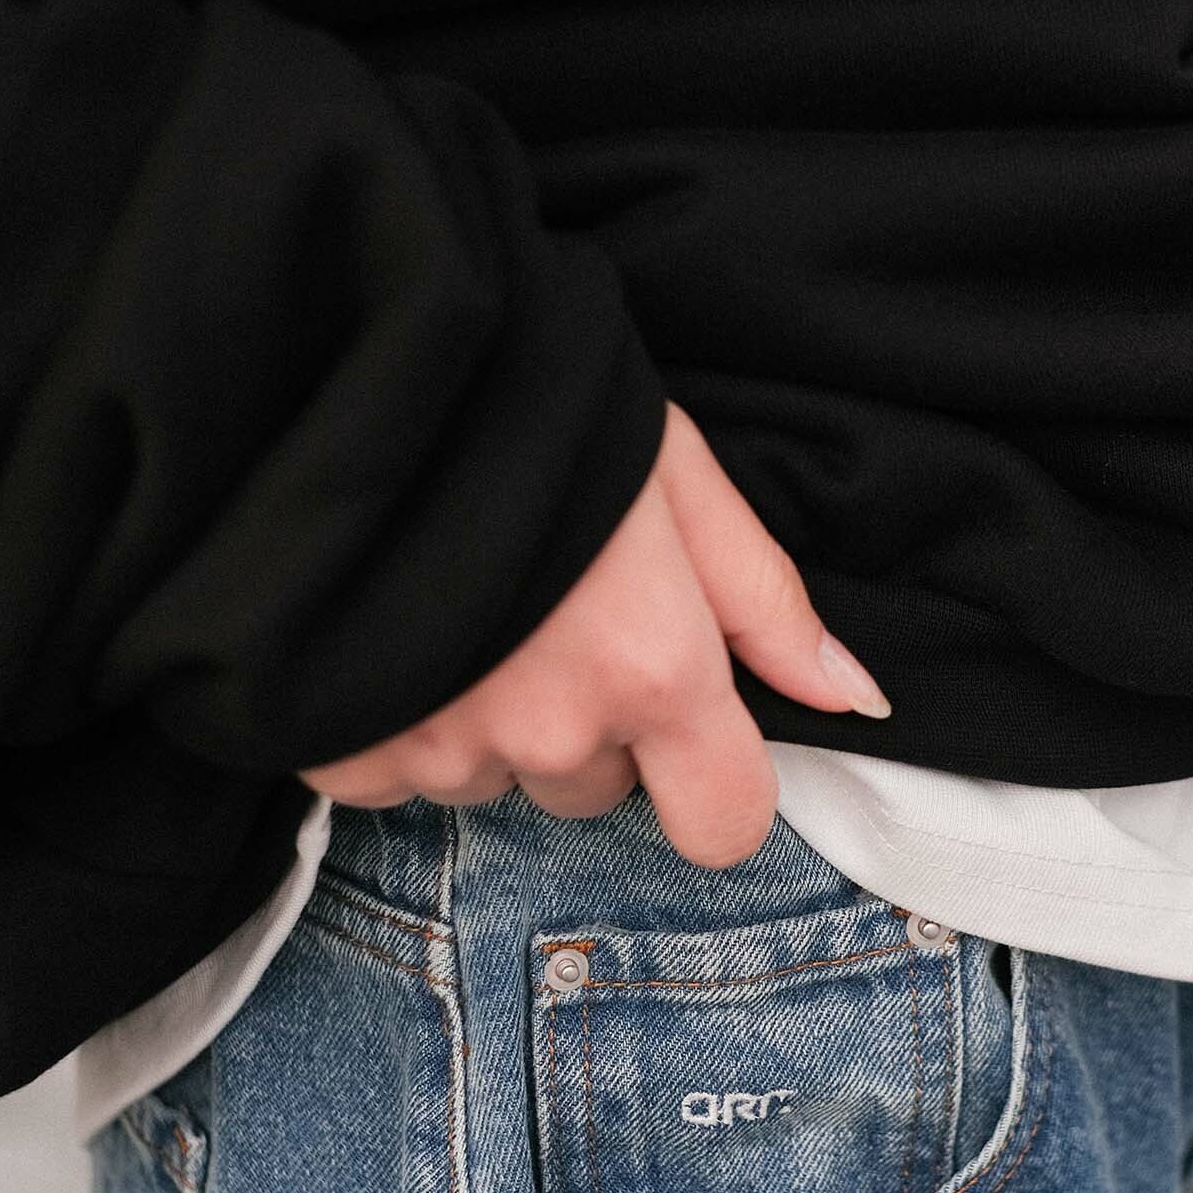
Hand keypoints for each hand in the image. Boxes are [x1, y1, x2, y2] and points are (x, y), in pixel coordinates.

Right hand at [299, 402, 889, 865]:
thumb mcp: (671, 472)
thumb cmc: (528, 399)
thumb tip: (849, 693)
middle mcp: (552, 732)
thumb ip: (762, 599)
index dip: (713, 786)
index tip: (685, 735)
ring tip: (460, 605)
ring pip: (493, 779)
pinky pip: (393, 779)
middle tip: (544, 610)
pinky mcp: (343, 752)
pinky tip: (387, 633)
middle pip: (597, 787)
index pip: (725, 825)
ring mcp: (440, 749)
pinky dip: (393, 724)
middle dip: (583, 722)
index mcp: (653, 668)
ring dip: (485, 721)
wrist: (343, 367)